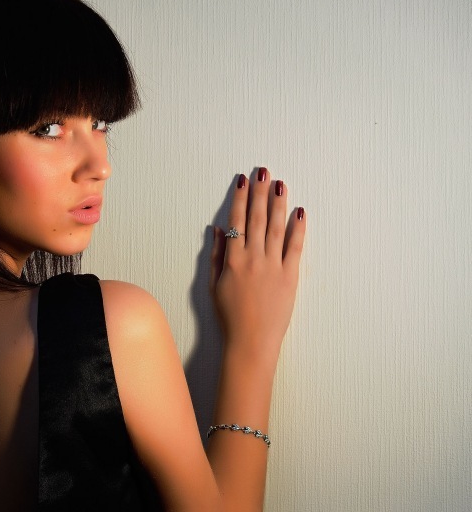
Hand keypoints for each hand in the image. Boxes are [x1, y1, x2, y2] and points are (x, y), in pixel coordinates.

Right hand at [209, 168, 305, 360]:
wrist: (250, 341)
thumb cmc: (230, 316)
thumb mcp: (214, 285)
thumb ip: (216, 255)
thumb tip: (217, 230)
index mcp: (233, 259)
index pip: (236, 221)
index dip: (239, 198)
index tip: (243, 181)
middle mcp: (253, 258)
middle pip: (257, 217)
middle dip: (259, 192)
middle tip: (263, 171)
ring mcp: (273, 266)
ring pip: (276, 227)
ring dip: (278, 203)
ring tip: (280, 184)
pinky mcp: (290, 276)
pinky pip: (295, 247)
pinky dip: (298, 228)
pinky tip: (300, 212)